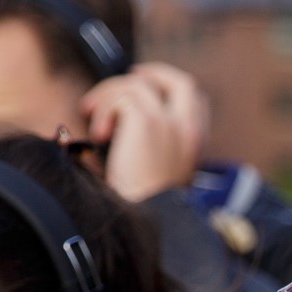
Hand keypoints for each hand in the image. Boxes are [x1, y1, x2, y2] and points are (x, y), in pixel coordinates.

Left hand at [86, 64, 209, 202]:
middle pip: (179, 81)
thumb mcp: (156, 171)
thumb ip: (152, 143)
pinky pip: (121, 97)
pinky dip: (103, 110)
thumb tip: (123, 117)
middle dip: (150, 74)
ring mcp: (170, 121)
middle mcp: (188, 128)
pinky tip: (99, 135)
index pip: (195, 99)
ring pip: (136, 85)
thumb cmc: (141, 203)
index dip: (169, 85)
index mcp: (195, 142)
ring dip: (109, 97)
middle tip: (126, 77)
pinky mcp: (147, 120)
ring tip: (97, 125)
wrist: (142, 217)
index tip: (148, 84)